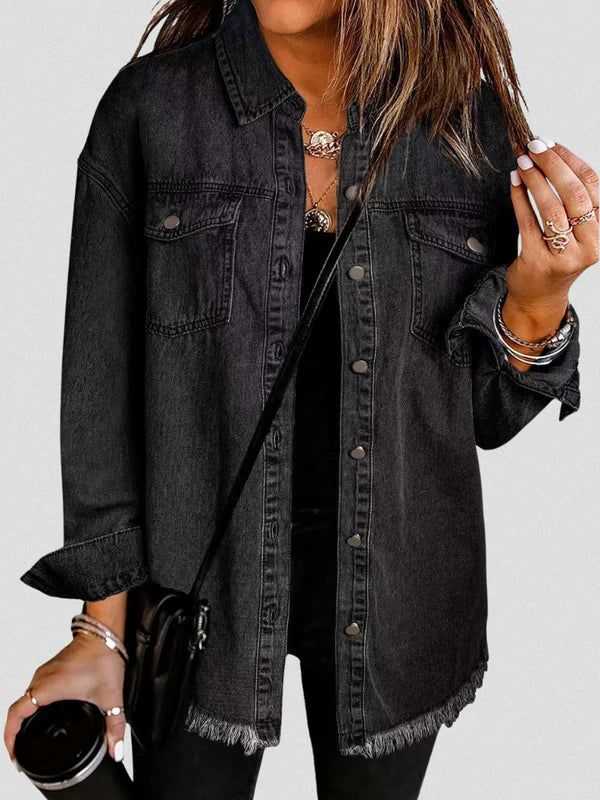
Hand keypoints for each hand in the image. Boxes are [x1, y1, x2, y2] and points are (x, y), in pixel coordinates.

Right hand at [4, 633, 126, 768]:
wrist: (104, 633)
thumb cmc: (103, 657)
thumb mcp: (110, 697)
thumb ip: (115, 726)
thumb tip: (116, 748)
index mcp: (49, 688)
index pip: (16, 714)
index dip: (10, 737)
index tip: (15, 753)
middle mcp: (42, 679)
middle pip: (17, 709)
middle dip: (15, 732)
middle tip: (20, 750)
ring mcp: (45, 673)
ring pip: (25, 698)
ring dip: (23, 718)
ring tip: (28, 735)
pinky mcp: (51, 669)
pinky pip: (33, 690)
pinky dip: (32, 706)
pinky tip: (42, 713)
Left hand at [505, 138, 597, 321]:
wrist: (539, 296)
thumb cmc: (556, 256)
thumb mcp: (574, 231)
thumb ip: (570, 200)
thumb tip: (549, 155)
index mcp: (599, 231)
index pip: (592, 186)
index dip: (571, 161)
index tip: (552, 144)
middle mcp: (588, 244)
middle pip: (574, 195)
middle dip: (553, 166)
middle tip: (534, 147)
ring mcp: (564, 256)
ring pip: (551, 209)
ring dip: (535, 181)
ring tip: (521, 163)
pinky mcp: (539, 262)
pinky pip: (528, 223)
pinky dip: (520, 199)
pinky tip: (514, 183)